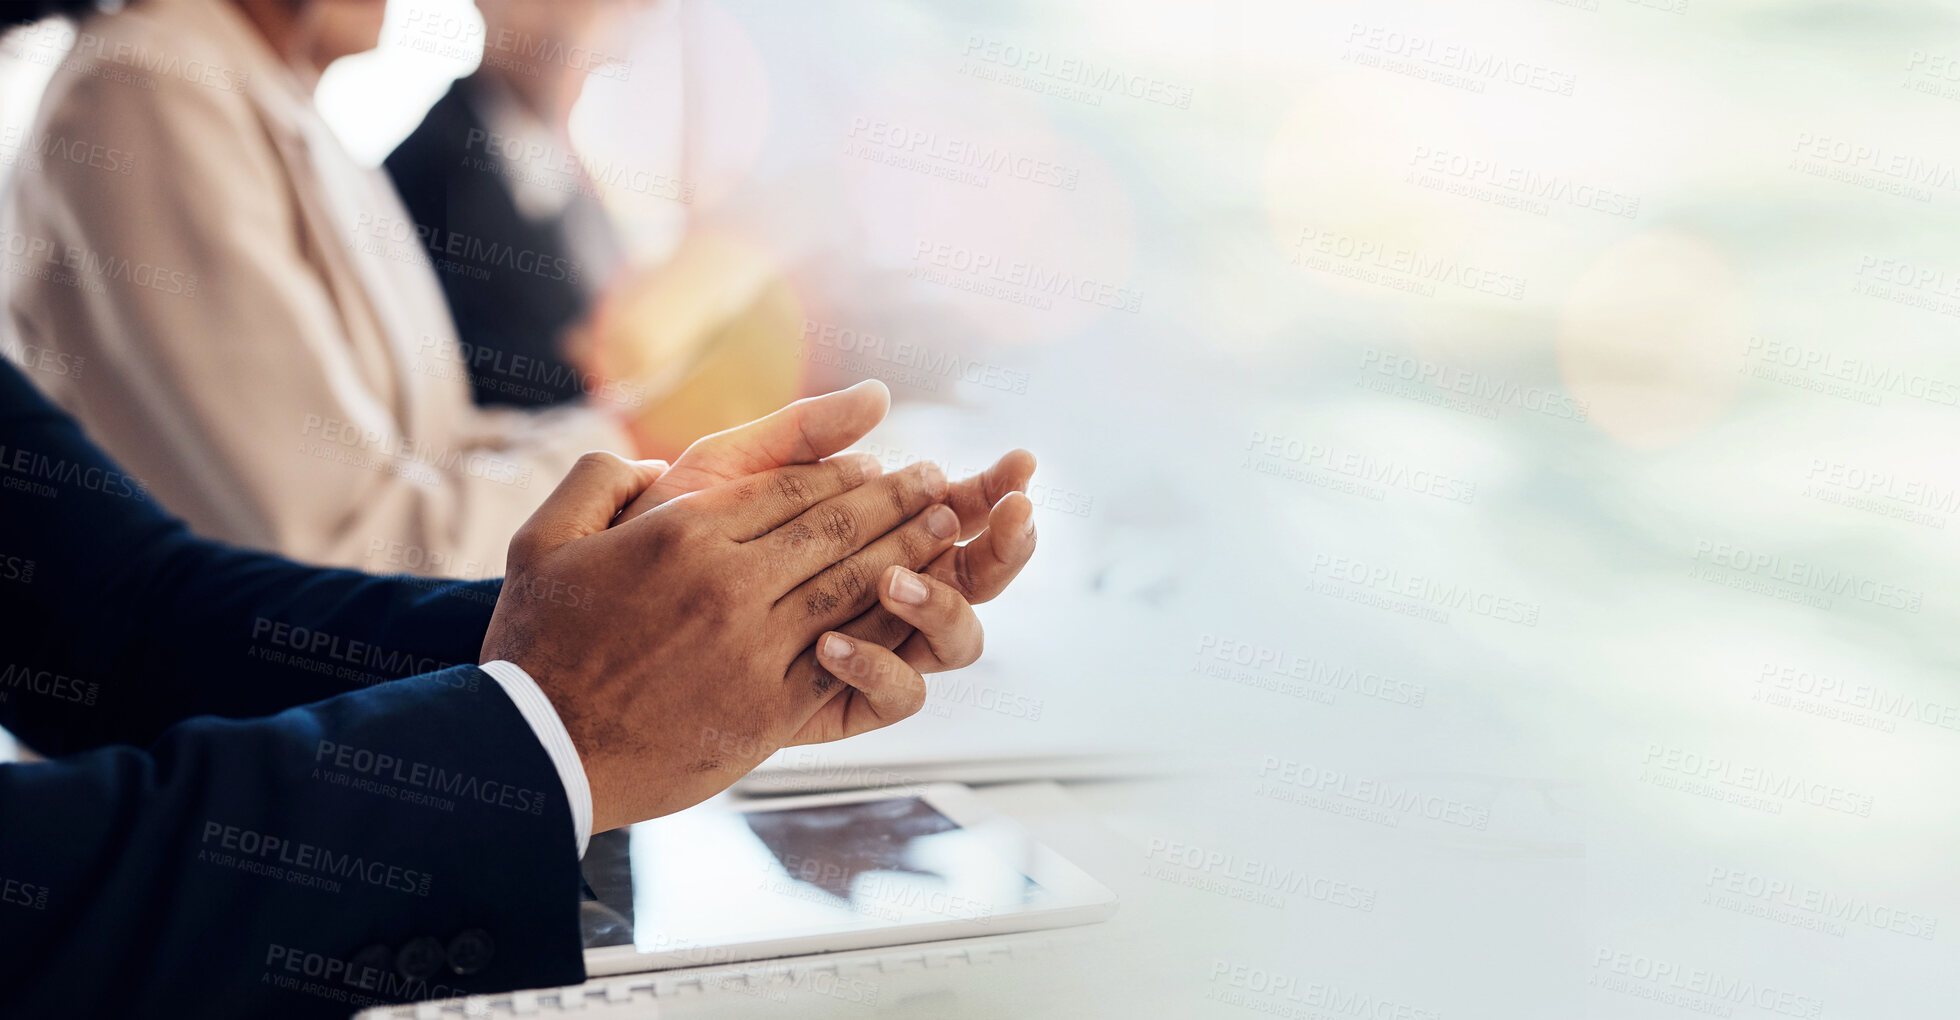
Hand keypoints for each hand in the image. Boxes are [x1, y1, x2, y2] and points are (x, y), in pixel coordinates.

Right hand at [480, 451, 962, 831]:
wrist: (536, 752)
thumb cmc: (536, 646)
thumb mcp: (542, 541)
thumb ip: (598, 480)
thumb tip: (651, 460)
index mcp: (679, 532)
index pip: (786, 488)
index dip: (842, 473)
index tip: (878, 464)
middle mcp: (726, 582)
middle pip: (833, 528)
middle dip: (894, 501)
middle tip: (934, 482)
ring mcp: (753, 646)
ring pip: (851, 583)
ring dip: (908, 550)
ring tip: (945, 527)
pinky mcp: (770, 706)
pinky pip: (847, 654)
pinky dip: (889, 622)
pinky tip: (917, 603)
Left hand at [613, 380, 1040, 674]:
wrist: (598, 640)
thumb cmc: (661, 545)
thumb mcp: (723, 472)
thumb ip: (799, 432)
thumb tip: (879, 395)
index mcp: (874, 537)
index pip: (956, 512)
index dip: (992, 490)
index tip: (1019, 463)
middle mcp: (886, 597)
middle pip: (975, 573)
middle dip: (1003, 541)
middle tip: (1016, 510)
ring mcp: (871, 652)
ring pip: (955, 639)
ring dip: (944, 604)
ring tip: (899, 576)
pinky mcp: (840, 707)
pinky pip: (896, 697)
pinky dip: (878, 667)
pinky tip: (833, 640)